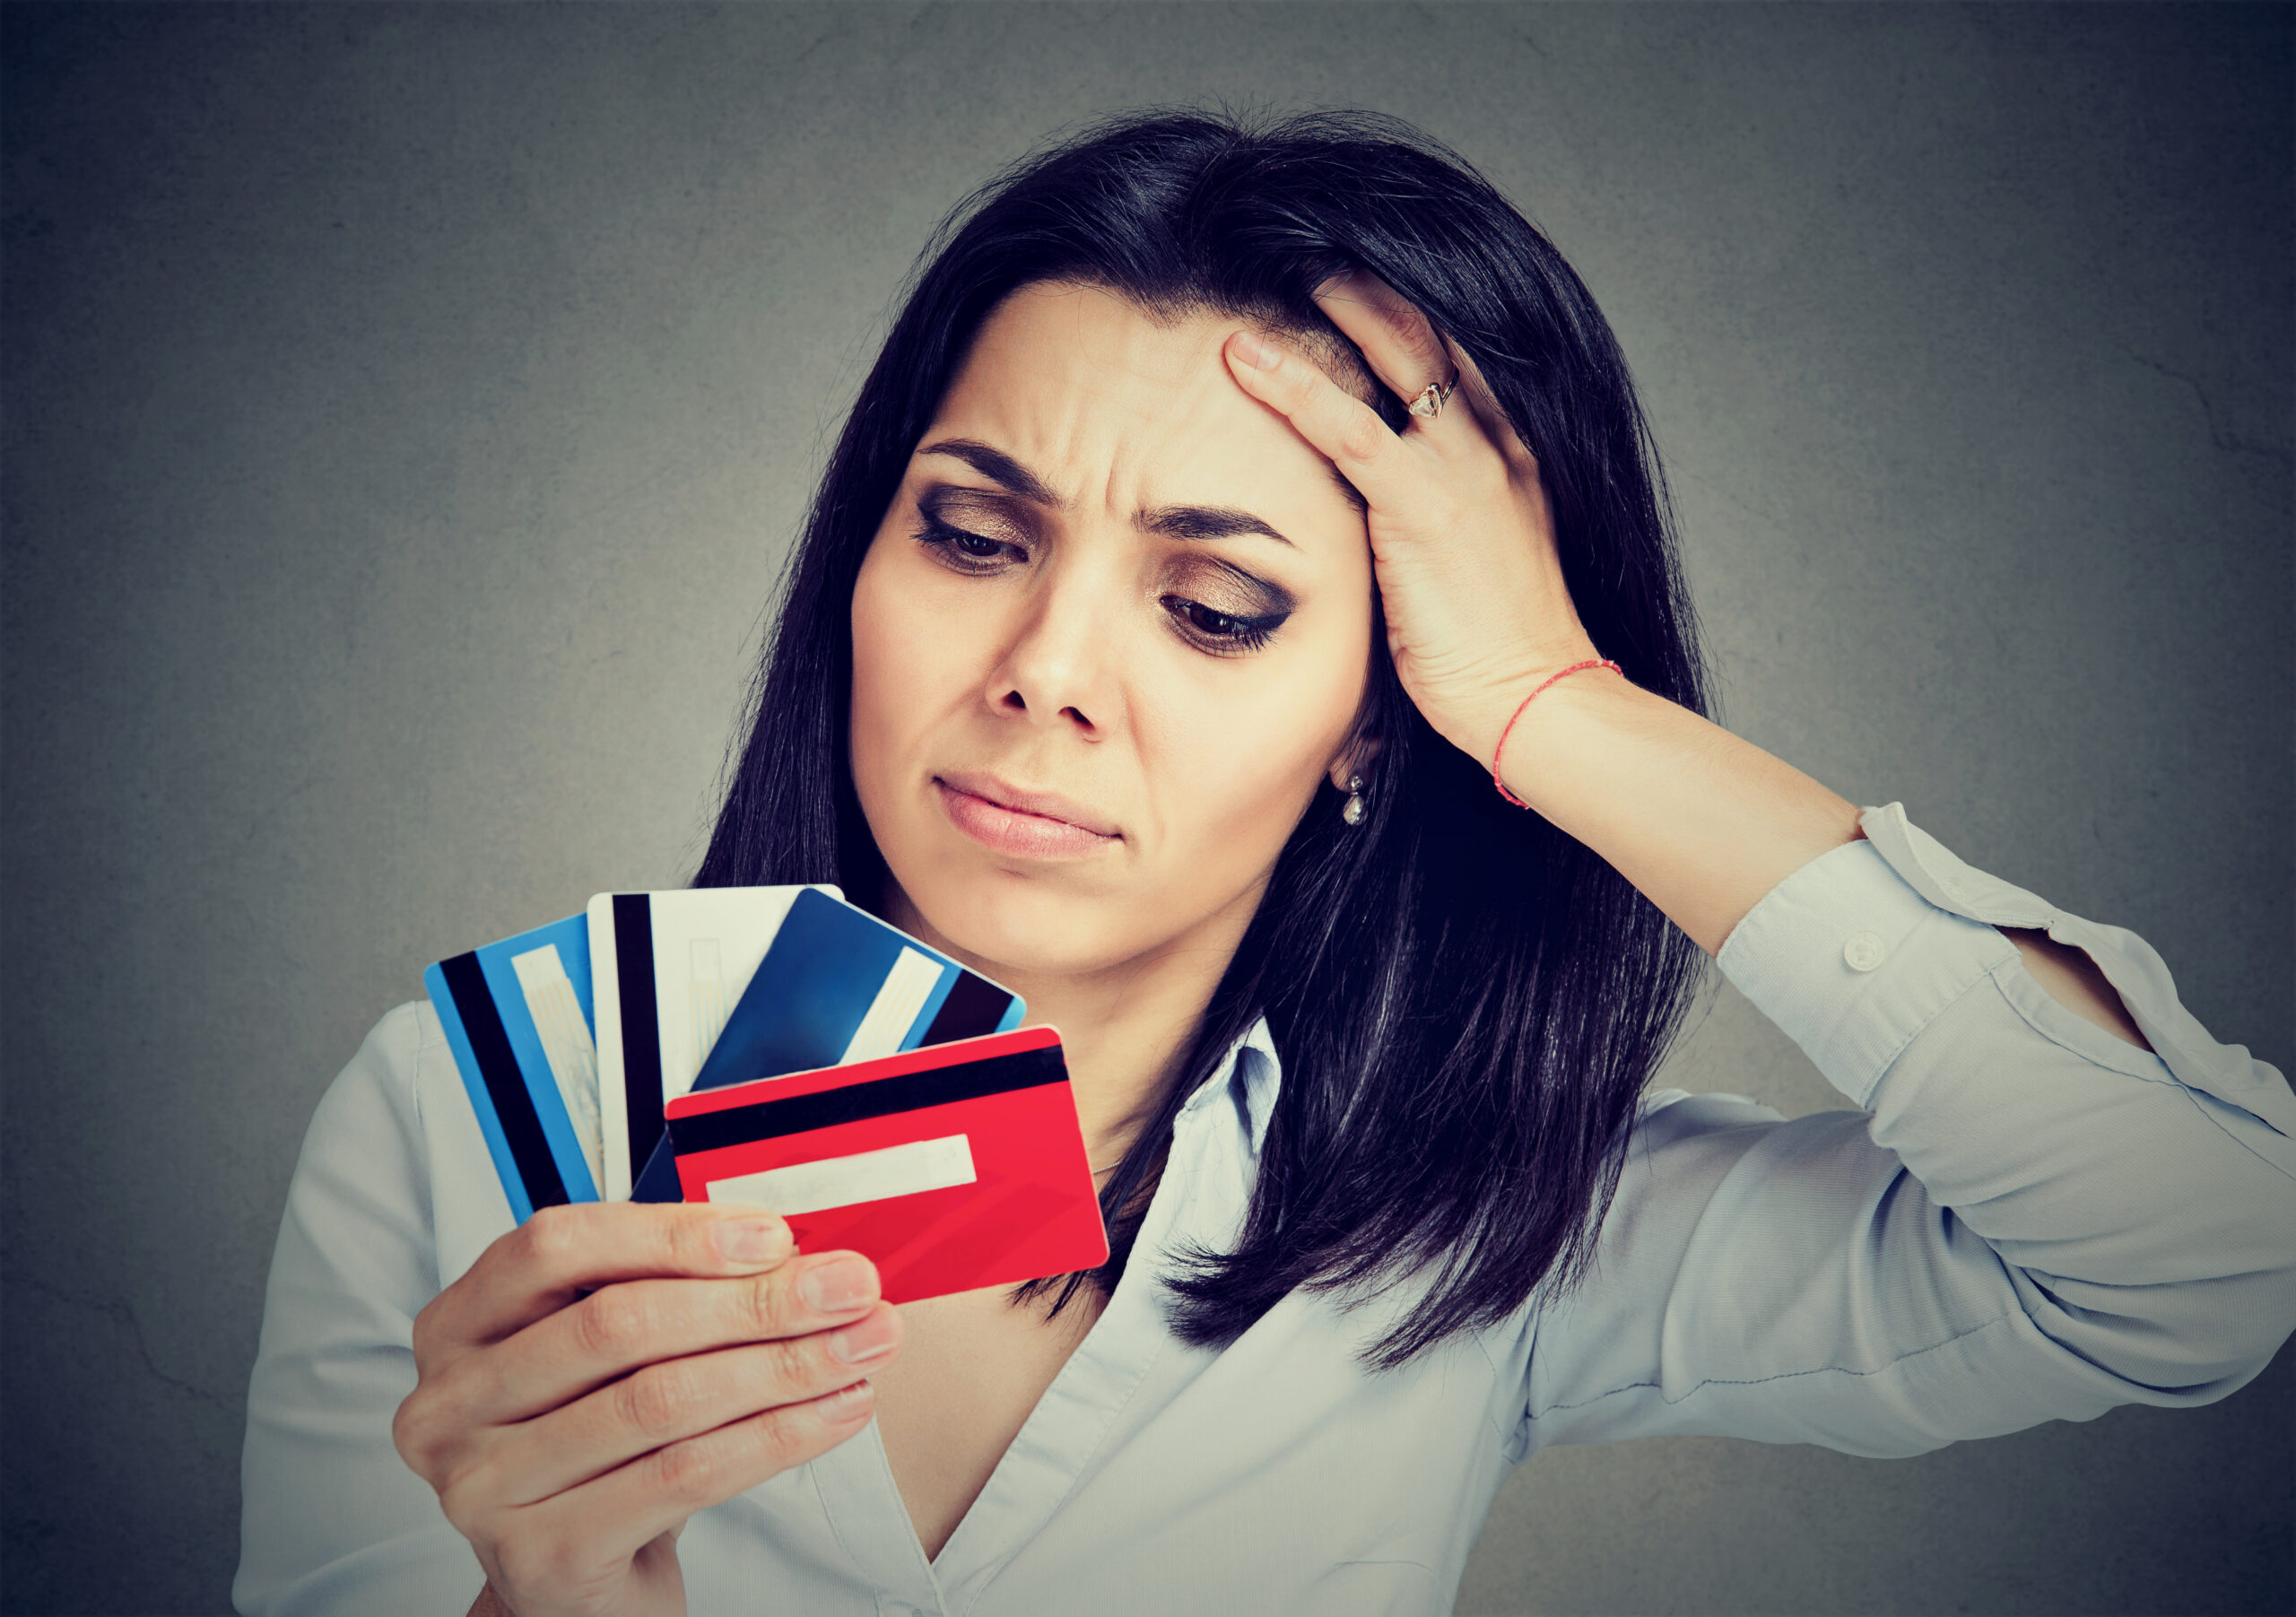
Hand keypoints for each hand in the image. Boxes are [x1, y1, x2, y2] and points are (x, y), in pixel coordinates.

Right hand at [392, 1202, 901, 1616]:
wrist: (584, 1586)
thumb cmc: (606, 1448)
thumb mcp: (620, 1356)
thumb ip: (677, 1289)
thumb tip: (799, 1252)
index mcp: (460, 1323)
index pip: (559, 1246)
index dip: (673, 1233)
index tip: (777, 1235)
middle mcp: (450, 1402)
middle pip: (617, 1324)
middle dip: (754, 1301)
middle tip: (851, 1289)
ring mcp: (482, 1485)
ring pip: (658, 1400)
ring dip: (782, 1367)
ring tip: (862, 1347)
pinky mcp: (538, 1555)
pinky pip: (680, 1476)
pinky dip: (775, 1437)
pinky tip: (836, 1413)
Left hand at [1222, 273, 1603, 766]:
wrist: (1539, 701)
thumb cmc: (1502, 658)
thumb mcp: (1471, 576)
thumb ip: (1432, 536)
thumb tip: (1385, 546)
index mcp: (1509, 460)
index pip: (1457, 363)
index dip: (1408, 320)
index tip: (1359, 287)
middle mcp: (1493, 448)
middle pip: (1431, 339)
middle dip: (1373, 289)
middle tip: (1317, 250)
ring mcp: (1462, 471)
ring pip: (1393, 359)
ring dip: (1335, 306)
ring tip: (1281, 267)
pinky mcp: (1422, 505)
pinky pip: (1347, 428)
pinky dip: (1290, 386)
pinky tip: (1244, 358)